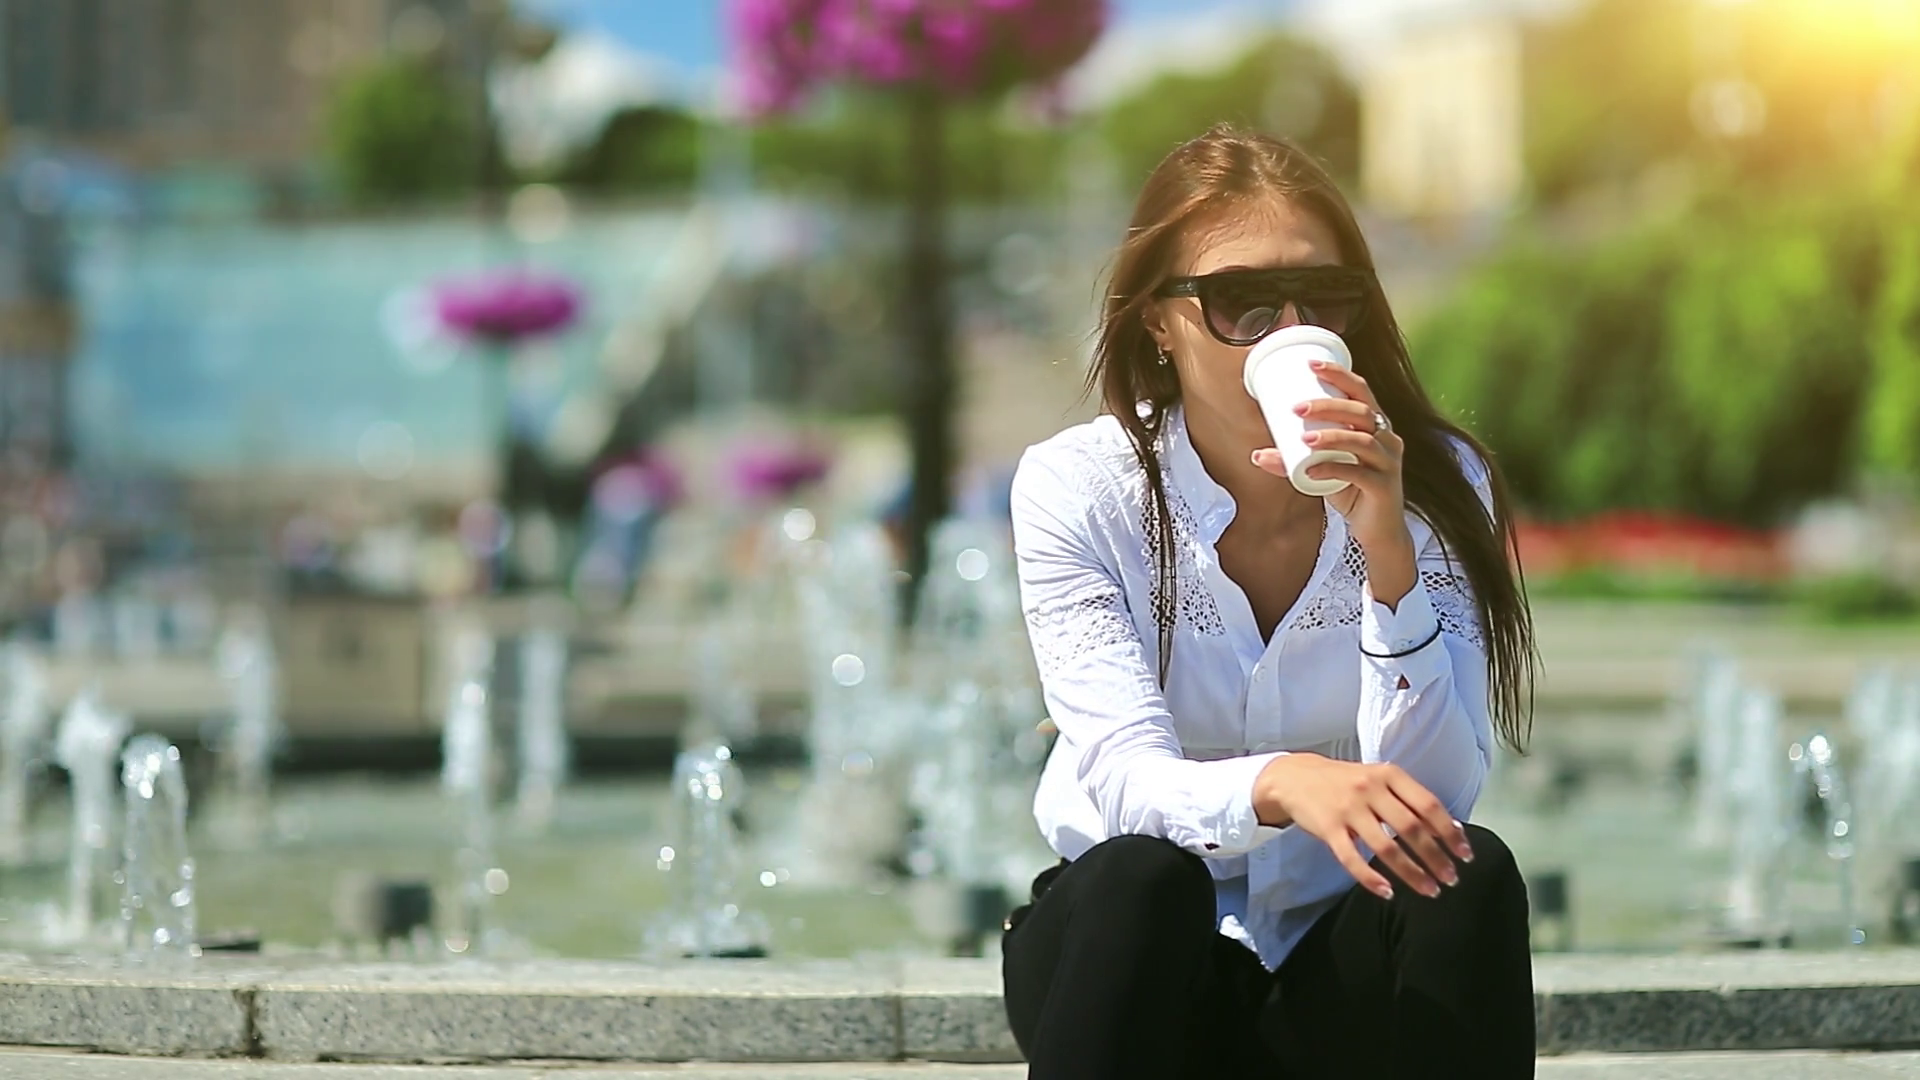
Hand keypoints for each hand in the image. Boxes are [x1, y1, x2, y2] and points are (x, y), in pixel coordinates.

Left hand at [1251, 361, 1405, 550]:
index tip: (1311, 365)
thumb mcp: (1321, 471)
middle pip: (1361, 411)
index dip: (1339, 375)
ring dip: (1332, 436)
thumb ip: (1293, 461)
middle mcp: (1387, 439)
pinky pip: (1360, 473)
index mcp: (1375, 425)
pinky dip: (1334, 469)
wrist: (1377, 530)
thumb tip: (1256, 454)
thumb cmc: (1352, 490)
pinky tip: (1312, 471)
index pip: (1361, 390)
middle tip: (1296, 407)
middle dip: (1328, 405)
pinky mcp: (1385, 487)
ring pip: (1363, 440)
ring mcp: (1389, 463)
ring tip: (1304, 438)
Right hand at [1252, 753, 1471, 899]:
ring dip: (1412, 873)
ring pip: (1385, 847)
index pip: (1428, 805)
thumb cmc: (1346, 781)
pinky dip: (1371, 878)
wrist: (1296, 777)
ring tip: (1430, 890)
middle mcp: (1370, 789)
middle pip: (1411, 829)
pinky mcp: (1328, 828)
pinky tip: (1387, 892)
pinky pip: (1352, 858)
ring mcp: (1348, 809)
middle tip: (1451, 879)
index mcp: (1389, 774)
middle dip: (1436, 857)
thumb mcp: (1379, 778)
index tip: (1465, 855)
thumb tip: (1452, 829)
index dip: (1450, 832)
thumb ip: (1410, 799)